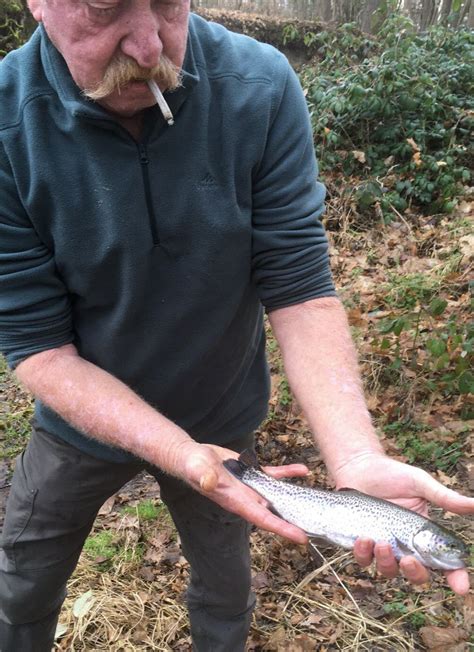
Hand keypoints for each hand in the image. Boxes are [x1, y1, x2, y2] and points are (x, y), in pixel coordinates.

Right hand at [174, 441, 309, 543]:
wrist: (191, 457)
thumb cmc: (191, 465)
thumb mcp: (196, 468)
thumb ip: (202, 476)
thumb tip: (209, 482)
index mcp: (235, 501)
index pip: (262, 518)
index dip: (282, 528)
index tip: (301, 538)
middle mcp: (246, 498)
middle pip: (275, 513)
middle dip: (295, 521)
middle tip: (319, 527)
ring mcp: (250, 487)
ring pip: (278, 494)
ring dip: (296, 496)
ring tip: (317, 498)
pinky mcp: (251, 473)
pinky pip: (273, 475)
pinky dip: (288, 473)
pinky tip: (303, 470)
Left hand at [334, 453, 472, 594]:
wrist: (359, 465)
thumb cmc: (392, 474)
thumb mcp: (421, 484)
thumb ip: (445, 498)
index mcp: (424, 534)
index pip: (444, 562)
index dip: (455, 577)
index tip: (460, 587)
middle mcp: (405, 544)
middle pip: (417, 574)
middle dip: (415, 573)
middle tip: (408, 560)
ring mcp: (382, 546)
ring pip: (389, 571)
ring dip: (386, 562)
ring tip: (381, 542)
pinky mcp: (360, 543)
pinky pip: (364, 560)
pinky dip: (364, 554)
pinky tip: (363, 538)